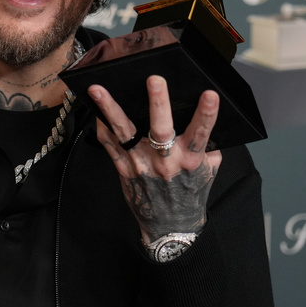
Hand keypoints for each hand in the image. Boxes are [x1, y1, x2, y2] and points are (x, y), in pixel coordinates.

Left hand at [89, 75, 221, 243]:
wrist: (171, 226)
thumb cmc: (191, 193)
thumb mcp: (208, 170)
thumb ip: (207, 144)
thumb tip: (206, 114)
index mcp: (190, 160)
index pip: (201, 133)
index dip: (206, 114)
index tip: (210, 94)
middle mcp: (165, 162)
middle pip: (161, 130)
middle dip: (158, 103)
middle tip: (154, 80)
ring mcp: (142, 164)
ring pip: (125, 133)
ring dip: (111, 109)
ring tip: (98, 89)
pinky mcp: (124, 169)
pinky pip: (110, 145)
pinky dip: (102, 127)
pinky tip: (95, 110)